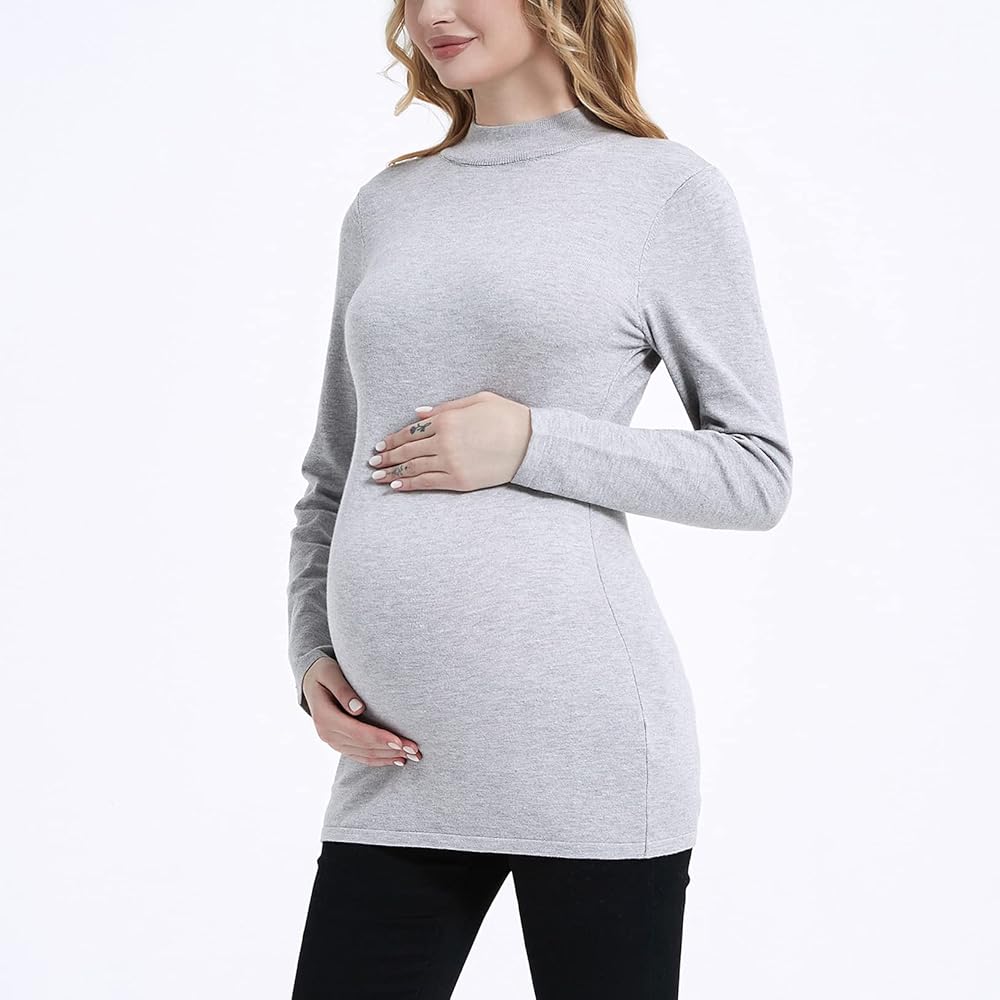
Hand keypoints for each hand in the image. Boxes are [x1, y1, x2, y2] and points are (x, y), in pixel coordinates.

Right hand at [302, 656, 422, 766]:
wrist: (310, 681)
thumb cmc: (323, 673)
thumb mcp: (330, 673)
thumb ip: (343, 690)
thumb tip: (358, 708)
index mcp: (325, 718)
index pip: (357, 733)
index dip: (380, 738)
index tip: (400, 741)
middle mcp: (327, 734)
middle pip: (364, 747)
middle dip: (391, 749)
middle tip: (415, 750)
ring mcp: (332, 741)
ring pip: (364, 755)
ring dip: (388, 757)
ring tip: (411, 756)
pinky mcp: (339, 743)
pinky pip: (360, 756)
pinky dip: (378, 759)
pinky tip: (395, 759)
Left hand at [367, 390, 530, 492]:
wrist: (531, 443)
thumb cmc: (507, 416)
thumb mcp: (477, 401)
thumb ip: (445, 407)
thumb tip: (418, 414)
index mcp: (446, 419)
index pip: (410, 431)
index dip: (392, 440)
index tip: (381, 445)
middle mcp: (443, 442)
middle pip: (406, 452)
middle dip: (387, 458)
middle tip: (373, 463)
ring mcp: (450, 463)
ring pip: (413, 469)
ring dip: (392, 473)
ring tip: (378, 477)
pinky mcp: (459, 481)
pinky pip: (428, 484)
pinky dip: (410, 485)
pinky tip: (397, 487)